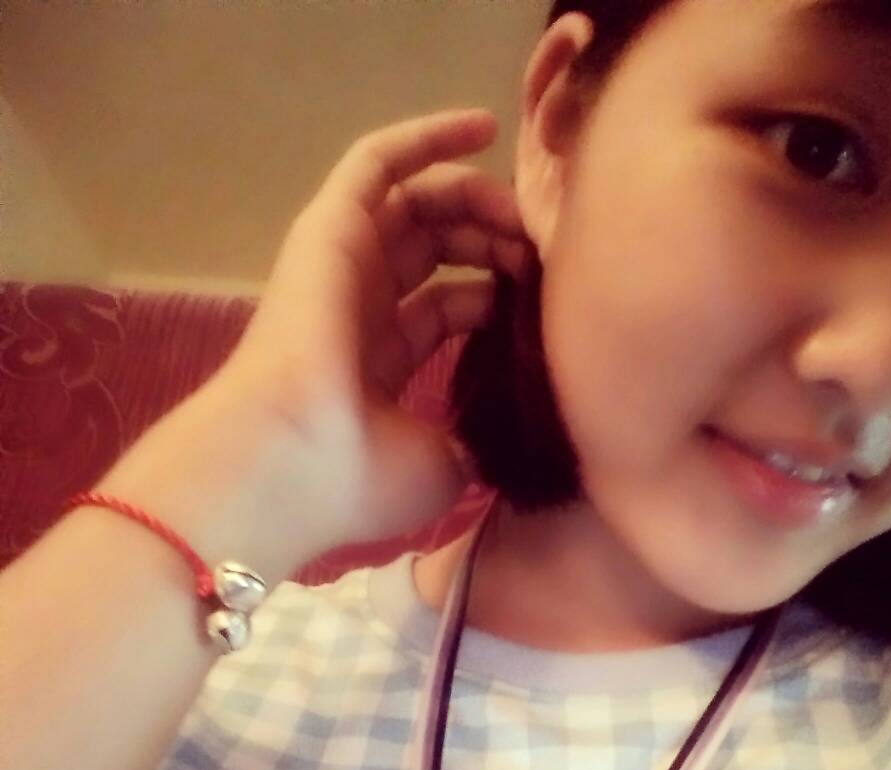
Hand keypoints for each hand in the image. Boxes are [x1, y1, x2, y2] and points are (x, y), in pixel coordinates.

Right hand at [213, 107, 530, 550]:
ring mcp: (341, 266)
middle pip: (435, 250)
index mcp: (379, 367)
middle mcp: (359, 311)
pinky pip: (376, 163)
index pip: (447, 310)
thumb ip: (467, 443)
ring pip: (414, 203)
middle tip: (541, 249)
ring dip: (475, 196)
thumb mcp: (440, 470)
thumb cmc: (361, 475)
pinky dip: (428, 137)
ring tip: (525, 207)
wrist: (295, 461)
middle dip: (492, 241)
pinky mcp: (329, 229)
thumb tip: (495, 443)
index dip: (497, 296)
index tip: (546, 303)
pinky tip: (483, 125)